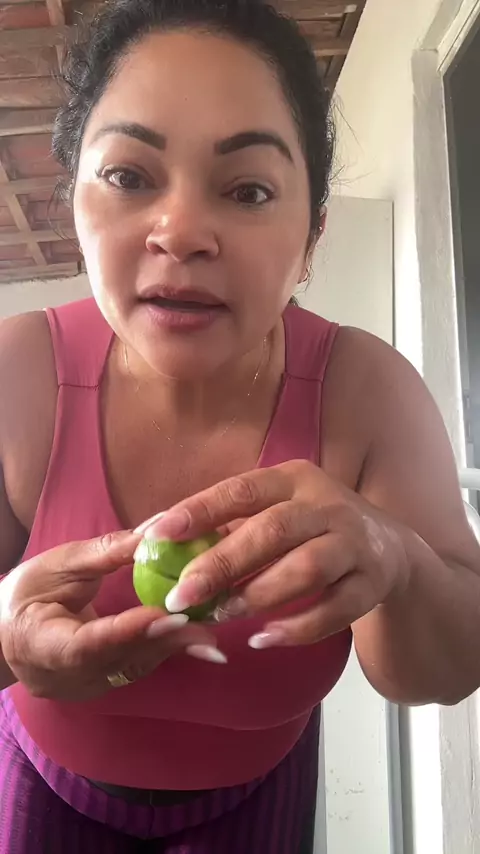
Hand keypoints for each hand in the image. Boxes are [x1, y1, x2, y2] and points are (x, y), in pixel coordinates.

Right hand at [0, 531, 216, 700]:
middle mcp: (65, 677)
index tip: (168, 616)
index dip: (129, 632)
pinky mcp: (104, 684)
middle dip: (166, 642)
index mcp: (40, 645)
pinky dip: (167, 650)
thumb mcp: (58, 565)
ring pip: (135, 668)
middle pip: (120, 661)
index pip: (88, 644)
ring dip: (174, 649)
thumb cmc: (27, 593)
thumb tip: (153, 533)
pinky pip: (139, 667)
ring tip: (212, 632)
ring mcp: (86, 687)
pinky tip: (197, 637)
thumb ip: (104, 553)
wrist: (5, 635)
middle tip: (206, 628)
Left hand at [141, 461, 409, 646]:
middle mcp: (327, 505)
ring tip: (221, 615)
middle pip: (273, 530)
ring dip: (258, 595)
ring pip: (306, 569)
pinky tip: (263, 638)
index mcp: (294, 480)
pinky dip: (297, 627)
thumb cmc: (312, 528)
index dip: (199, 511)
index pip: (241, 489)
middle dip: (222, 564)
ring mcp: (354, 543)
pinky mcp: (372, 583)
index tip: (156, 534)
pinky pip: (335, 609)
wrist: (388, 549)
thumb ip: (227, 525)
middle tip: (181, 594)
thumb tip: (157, 540)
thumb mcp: (277, 511)